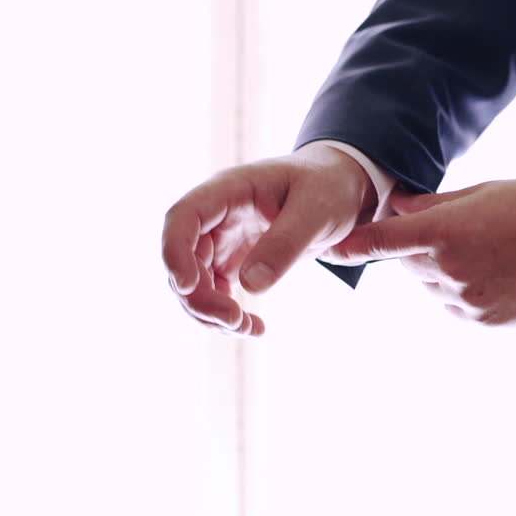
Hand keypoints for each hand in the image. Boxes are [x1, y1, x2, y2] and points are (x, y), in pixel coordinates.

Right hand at [161, 144, 377, 335]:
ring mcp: (221, 241)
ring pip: (194, 283)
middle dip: (199, 297)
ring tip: (249, 329)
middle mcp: (217, 217)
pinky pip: (214, 294)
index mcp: (229, 190)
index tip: (186, 286)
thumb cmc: (328, 187)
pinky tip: (254, 327)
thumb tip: (251, 285)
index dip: (175, 252)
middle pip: (184, 259)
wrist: (340, 188)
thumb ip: (286, 243)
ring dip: (211, 313)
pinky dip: (226, 316)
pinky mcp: (232, 263)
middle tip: (235, 321)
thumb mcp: (317, 210)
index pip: (183, 217)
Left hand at [326, 179, 515, 326]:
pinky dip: (462, 291)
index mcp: (445, 232)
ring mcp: (465, 301)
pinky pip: (455, 305)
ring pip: (430, 285)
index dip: (352, 246)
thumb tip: (395, 207)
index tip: (329, 249)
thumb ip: (432, 204)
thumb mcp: (482, 192)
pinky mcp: (482, 321)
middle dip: (418, 247)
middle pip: (407, 262)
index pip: (382, 242)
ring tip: (489, 249)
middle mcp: (448, 271)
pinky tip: (499, 272)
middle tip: (459, 228)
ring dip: (442, 269)